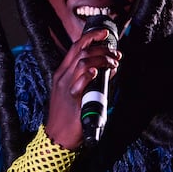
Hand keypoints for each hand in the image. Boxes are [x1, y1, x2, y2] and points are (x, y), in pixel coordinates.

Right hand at [45, 27, 120, 149]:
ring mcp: (66, 88)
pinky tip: (98, 73)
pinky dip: (90, 74)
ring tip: (113, 64)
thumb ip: (88, 80)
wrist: (57, 137)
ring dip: (102, 59)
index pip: (75, 47)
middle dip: (102, 48)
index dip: (91, 37)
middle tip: (116, 54)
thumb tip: (108, 69)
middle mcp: (62, 77)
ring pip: (82, 62)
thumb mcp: (73, 93)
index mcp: (61, 73)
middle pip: (81, 51)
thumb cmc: (67, 116)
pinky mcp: (73, 100)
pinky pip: (80, 82)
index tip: (105, 33)